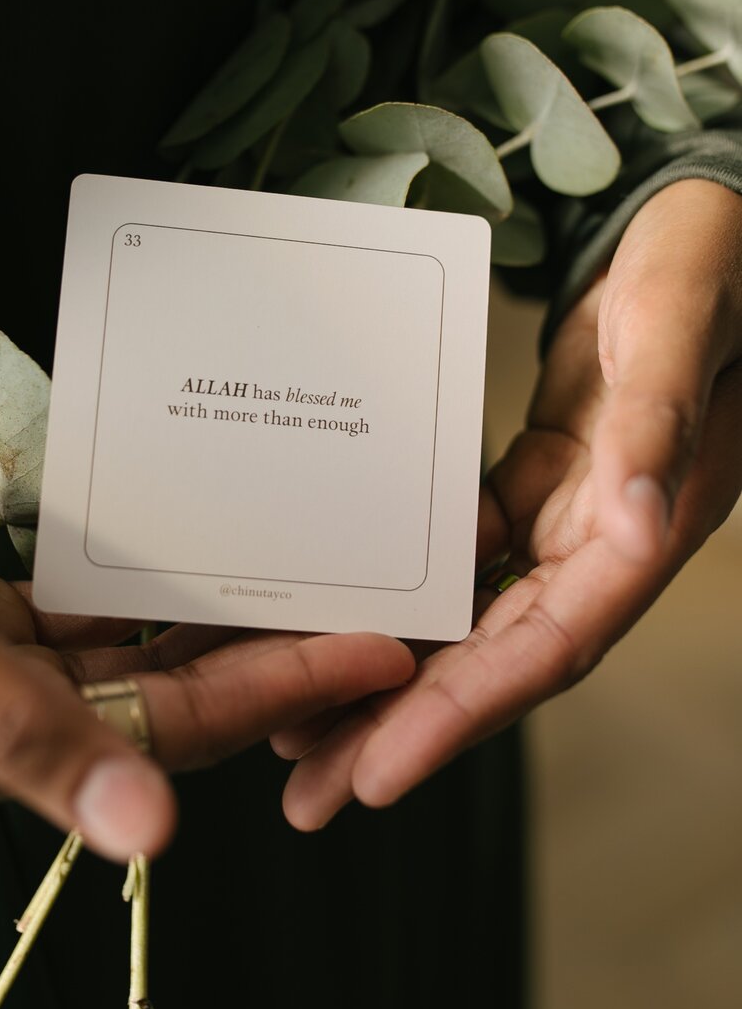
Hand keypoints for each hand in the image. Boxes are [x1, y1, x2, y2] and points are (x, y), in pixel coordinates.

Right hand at [0, 405, 413, 858]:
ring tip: (299, 582)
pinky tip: (186, 566)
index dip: (280, 696)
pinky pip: (78, 618)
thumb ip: (13, 727)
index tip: (378, 651)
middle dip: (271, 661)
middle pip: (166, 700)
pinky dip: (139, 596)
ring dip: (213, 627)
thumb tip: (150, 837)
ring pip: (130, 658)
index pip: (171, 733)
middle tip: (369, 608)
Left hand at [274, 178, 741, 828]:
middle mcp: (608, 537)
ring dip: (401, 674)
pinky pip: (475, 554)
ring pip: (480, 618)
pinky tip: (351, 608)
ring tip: (306, 724)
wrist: (707, 218)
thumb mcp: (676, 321)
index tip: (379, 772)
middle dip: (405, 729)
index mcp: (645, 522)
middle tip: (309, 790)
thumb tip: (637, 529)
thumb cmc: (706, 257)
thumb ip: (660, 421)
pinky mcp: (545, 476)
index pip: (548, 646)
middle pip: (499, 659)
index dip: (464, 714)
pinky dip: (420, 591)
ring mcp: (574, 511)